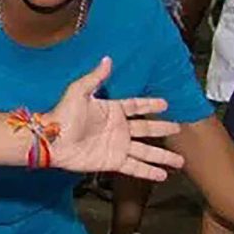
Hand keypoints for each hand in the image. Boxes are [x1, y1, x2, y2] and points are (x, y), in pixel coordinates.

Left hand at [38, 58, 183, 178]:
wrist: (53, 141)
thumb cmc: (63, 115)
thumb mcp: (79, 91)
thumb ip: (95, 77)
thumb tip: (107, 59)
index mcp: (112, 110)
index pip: (136, 106)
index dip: (149, 104)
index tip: (165, 103)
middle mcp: (118, 129)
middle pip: (146, 129)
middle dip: (162, 129)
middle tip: (178, 129)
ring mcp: (117, 146)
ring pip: (146, 151)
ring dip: (163, 156)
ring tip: (180, 161)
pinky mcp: (113, 161)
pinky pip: (135, 167)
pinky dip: (149, 172)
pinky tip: (162, 175)